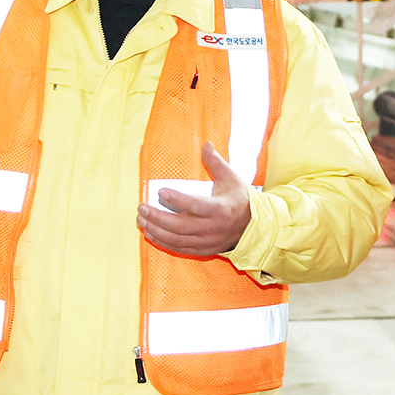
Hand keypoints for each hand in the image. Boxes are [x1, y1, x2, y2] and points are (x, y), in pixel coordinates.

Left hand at [137, 142, 252, 256]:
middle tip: (142, 208)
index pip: (194, 206)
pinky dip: (163, 242)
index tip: (160, 191)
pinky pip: (179, 248)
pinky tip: (151, 233)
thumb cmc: (239, 200)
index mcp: (220, 209)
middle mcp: (212, 228)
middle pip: (179, 226)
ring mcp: (206, 241)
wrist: (253, 227)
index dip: (176, 200)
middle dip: (157, 217)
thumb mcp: (231, 179)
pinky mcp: (203, 250)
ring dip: (156, 230)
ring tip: (142, 220)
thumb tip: (206, 144)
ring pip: (176, 239)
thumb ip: (215, 162)